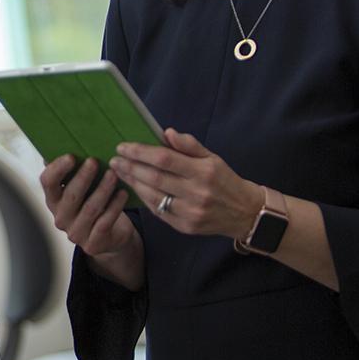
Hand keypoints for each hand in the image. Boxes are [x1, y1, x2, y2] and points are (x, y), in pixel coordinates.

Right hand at [39, 156, 137, 257]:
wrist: (110, 236)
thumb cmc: (93, 204)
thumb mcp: (82, 188)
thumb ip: (72, 171)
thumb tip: (63, 144)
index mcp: (53, 200)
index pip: (47, 183)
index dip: (57, 169)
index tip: (71, 156)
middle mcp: (60, 218)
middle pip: (70, 195)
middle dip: (83, 177)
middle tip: (94, 161)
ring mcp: (76, 233)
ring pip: (90, 208)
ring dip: (103, 189)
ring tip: (114, 174)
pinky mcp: (93, 244)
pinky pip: (105, 222)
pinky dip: (115, 206)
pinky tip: (123, 193)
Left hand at [109, 129, 260, 238]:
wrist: (244, 213)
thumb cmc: (224, 180)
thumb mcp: (213, 158)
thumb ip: (189, 145)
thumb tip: (167, 132)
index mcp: (204, 172)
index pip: (164, 159)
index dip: (140, 152)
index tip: (123, 146)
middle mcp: (197, 193)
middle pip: (155, 178)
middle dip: (130, 167)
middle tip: (114, 159)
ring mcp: (190, 212)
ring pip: (153, 196)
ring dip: (132, 182)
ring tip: (119, 172)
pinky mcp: (185, 227)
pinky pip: (158, 211)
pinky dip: (144, 198)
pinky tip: (134, 187)